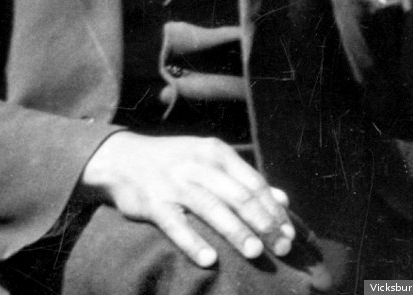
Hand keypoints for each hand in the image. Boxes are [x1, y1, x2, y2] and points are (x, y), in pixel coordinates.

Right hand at [79, 131, 293, 267]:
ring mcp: (174, 182)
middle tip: (282, 249)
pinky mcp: (153, 202)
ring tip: (256, 252)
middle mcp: (197, 164)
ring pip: (212, 208)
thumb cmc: (175, 162)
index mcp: (215, 152)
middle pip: (238, 195)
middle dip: (263, 223)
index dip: (274, 210)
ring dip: (236, 231)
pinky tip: (208, 259)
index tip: (290, 234)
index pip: (253, 182)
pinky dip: (192, 241)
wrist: (123, 158)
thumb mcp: (209, 159)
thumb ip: (244, 179)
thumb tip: (283, 200)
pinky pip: (176, 224)